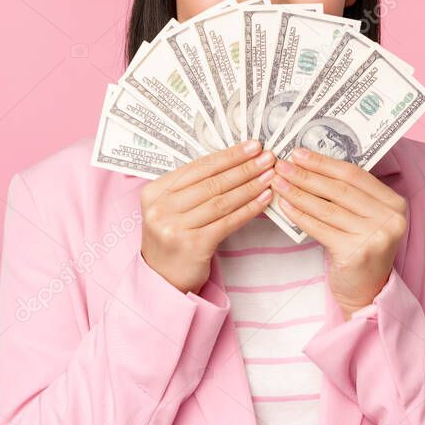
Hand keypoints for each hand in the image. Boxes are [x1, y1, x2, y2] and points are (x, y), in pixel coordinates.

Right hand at [140, 140, 274, 293]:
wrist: (163, 278)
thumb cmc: (173, 238)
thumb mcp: (171, 208)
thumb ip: (192, 187)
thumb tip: (234, 162)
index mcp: (154, 192)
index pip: (197, 167)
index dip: (228, 155)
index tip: (252, 146)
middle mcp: (161, 208)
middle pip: (211, 182)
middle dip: (244, 167)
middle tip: (267, 157)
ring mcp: (175, 227)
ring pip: (221, 201)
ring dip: (250, 186)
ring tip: (270, 175)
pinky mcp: (193, 245)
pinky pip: (228, 222)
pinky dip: (249, 209)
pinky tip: (264, 199)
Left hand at [270, 147, 407, 319]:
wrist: (367, 292)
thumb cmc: (361, 249)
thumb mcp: (366, 218)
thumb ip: (349, 195)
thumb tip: (309, 165)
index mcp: (394, 203)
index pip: (354, 175)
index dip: (324, 162)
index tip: (299, 153)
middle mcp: (389, 219)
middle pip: (340, 190)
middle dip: (307, 175)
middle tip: (282, 164)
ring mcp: (375, 237)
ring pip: (328, 208)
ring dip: (298, 193)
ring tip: (278, 182)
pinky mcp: (356, 254)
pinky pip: (320, 228)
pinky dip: (300, 215)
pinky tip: (285, 206)